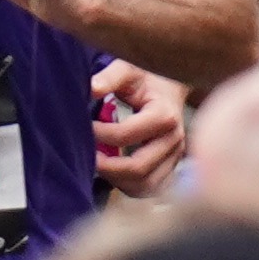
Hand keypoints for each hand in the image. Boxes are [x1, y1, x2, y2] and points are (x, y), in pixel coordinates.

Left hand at [90, 63, 184, 196]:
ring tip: (99, 165)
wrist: (171, 87)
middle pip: (138, 168)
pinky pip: (151, 188)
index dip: (98, 133)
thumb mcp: (129, 71)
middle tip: (85, 155)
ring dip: (117, 180)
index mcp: (165, 116)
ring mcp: (175, 156)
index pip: (126, 135)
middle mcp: (175, 140)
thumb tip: (90, 89)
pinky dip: (130, 186)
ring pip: (145, 184)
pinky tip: (115, 174)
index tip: (83, 125)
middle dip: (106, 166)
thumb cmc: (147, 79)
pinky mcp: (172, 167)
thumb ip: (109, 78)